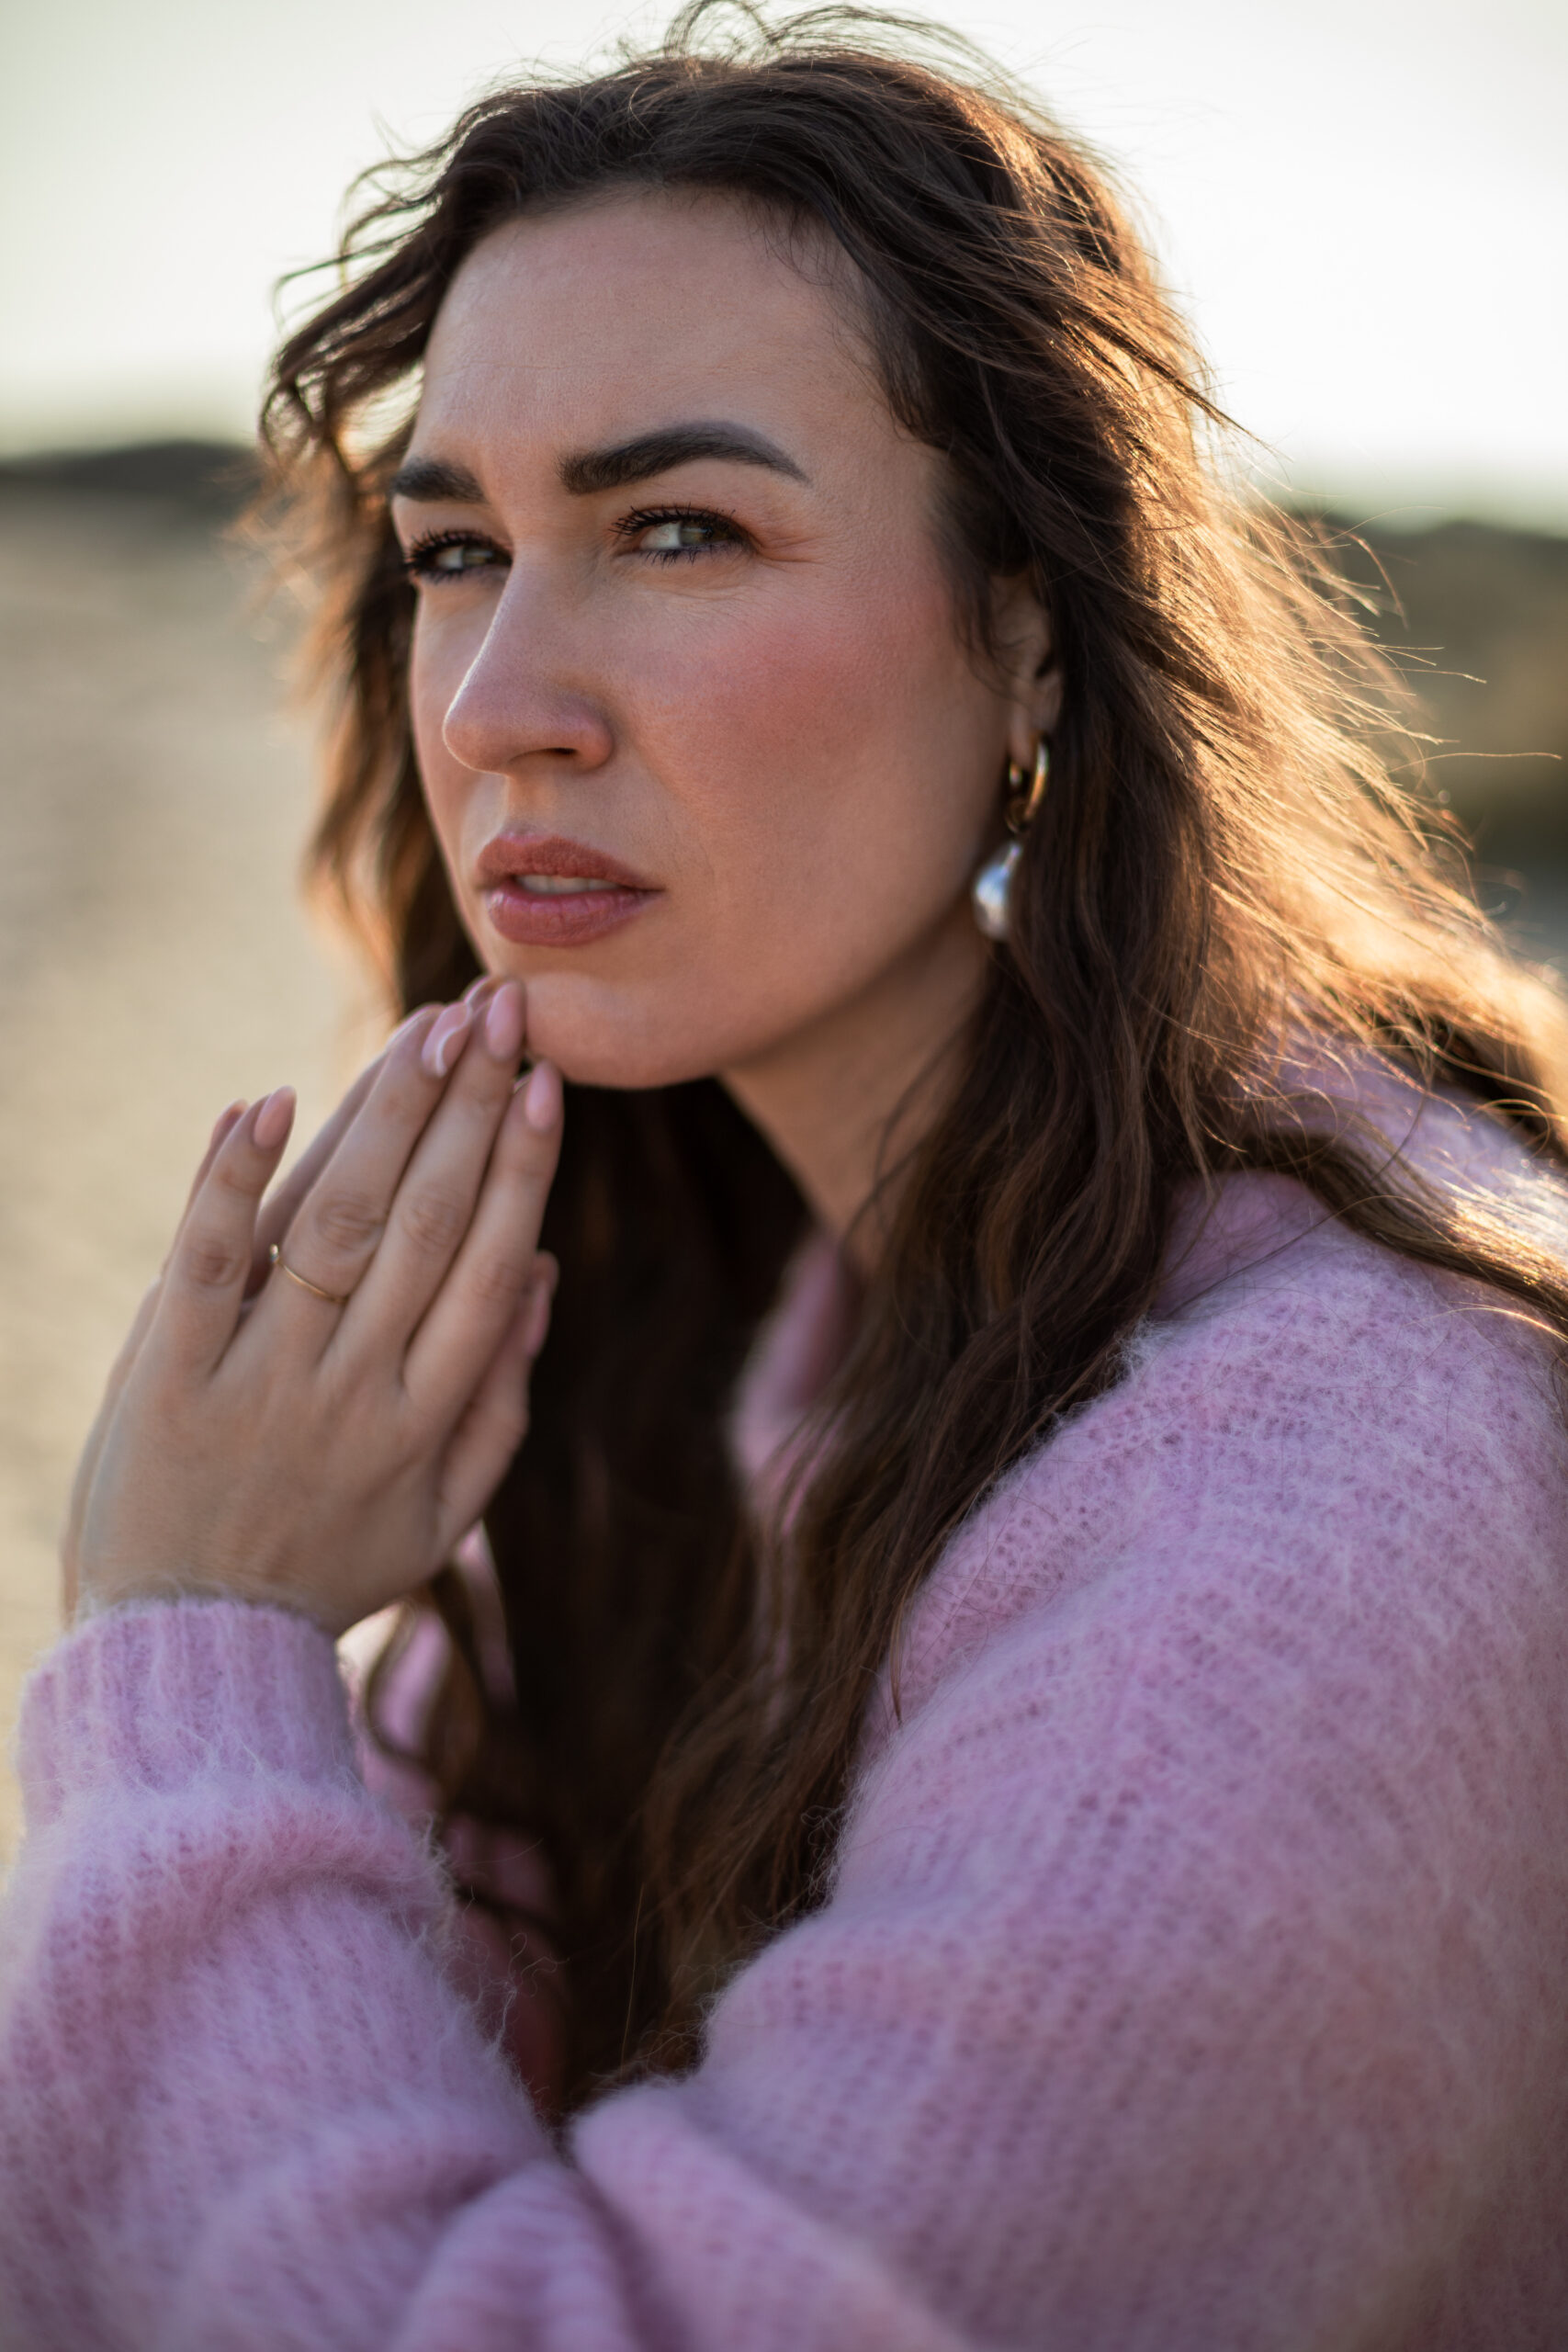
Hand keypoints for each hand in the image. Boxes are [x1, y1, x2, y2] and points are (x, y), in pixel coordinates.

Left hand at [62, 979, 561, 1637]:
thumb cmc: (324, 1571)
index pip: (491, 1264)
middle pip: (426, 1224)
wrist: (182, 1646)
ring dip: (385, 1116)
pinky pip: (207, 1258)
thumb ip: (500, 1402)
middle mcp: (354, 1389)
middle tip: (501, 1010)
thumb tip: (546, 1275)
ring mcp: (261, 1377)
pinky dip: (233, 1176)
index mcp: (426, 1420)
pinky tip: (268, 1097)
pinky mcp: (170, 1371)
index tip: (548, 1081)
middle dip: (470, 1107)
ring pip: (335, 1223)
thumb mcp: (441, 1517)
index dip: (524, 1166)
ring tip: (428, 1028)